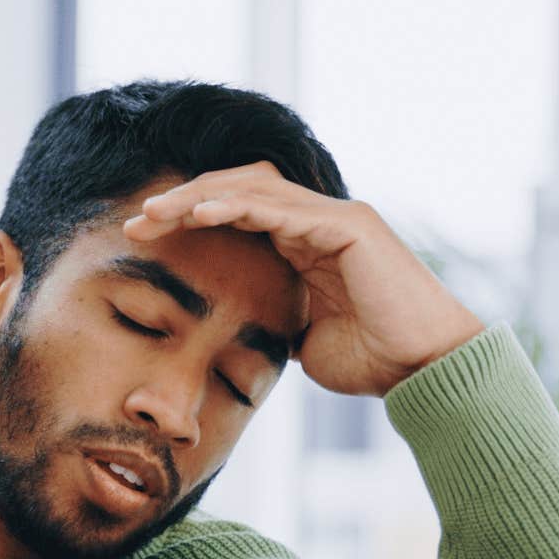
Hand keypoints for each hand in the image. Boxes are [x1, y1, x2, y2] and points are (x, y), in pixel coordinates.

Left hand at [121, 162, 483, 396]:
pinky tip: (200, 214)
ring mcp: (336, 217)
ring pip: (254, 188)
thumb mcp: (300, 340)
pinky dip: (238, 205)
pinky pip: (282, 207)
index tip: (140, 236)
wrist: (422, 371)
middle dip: (183, 199)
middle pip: (237, 188)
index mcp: (304, 242)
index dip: (186, 217)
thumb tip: (239, 332)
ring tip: (155, 213)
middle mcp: (319, 220)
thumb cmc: (370, 359)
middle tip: (136, 220)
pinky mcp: (350, 225)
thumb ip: (272, 321)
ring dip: (199, 197)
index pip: (234, 212)